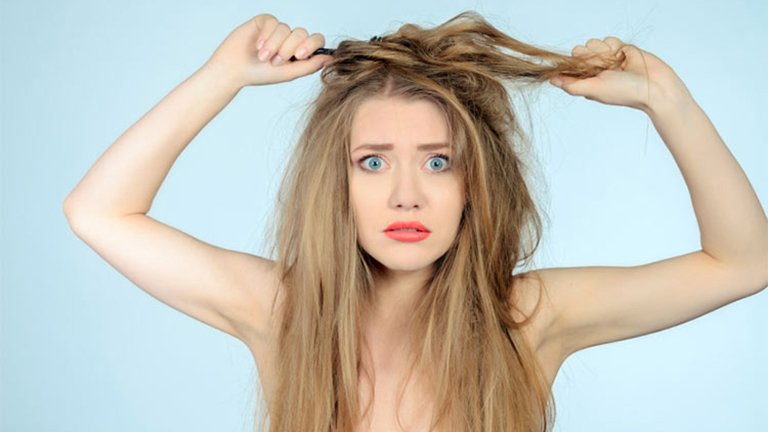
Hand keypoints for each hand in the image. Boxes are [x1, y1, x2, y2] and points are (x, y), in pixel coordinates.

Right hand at [203, 14, 333, 87]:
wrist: (235, 70)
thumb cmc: (261, 75)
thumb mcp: (288, 73)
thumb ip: (310, 66)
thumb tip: (331, 59)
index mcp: (299, 51)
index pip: (316, 40)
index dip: (311, 45)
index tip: (299, 55)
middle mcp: (290, 39)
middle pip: (302, 33)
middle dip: (289, 48)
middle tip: (276, 61)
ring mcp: (278, 29)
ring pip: (286, 29)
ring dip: (274, 45)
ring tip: (263, 57)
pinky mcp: (264, 21)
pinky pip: (273, 22)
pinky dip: (266, 36)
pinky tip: (258, 46)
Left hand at [550, 37, 690, 113]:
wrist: (655, 85)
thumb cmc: (624, 92)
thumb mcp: (594, 89)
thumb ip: (571, 85)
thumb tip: (551, 80)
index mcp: (585, 81)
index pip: (569, 66)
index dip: (574, 64)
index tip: (585, 69)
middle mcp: (594, 70)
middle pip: (579, 51)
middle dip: (590, 57)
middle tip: (603, 68)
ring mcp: (606, 59)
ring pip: (593, 43)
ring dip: (603, 51)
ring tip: (616, 64)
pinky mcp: (619, 49)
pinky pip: (608, 39)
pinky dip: (614, 46)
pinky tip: (623, 56)